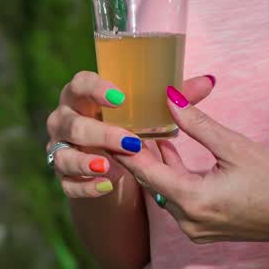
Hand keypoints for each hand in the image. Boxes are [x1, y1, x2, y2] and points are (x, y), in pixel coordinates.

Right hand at [45, 73, 215, 197]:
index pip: (80, 84)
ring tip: (110, 167)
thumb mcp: (147, 109)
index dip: (95, 89)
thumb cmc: (126, 121)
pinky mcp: (64, 175)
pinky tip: (107, 187)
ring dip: (86, 161)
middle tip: (129, 141)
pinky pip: (67, 184)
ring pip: (63, 155)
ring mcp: (60, 148)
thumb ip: (174, 96)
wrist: (101, 154)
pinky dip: (85, 187)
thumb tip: (208, 82)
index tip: (120, 98)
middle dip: (99, 132)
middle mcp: (64, 119)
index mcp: (82, 95)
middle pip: (70, 122)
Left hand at [114, 87, 268, 244]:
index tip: (108, 126)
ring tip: (144, 130)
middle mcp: (189, 221)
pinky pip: (178, 200)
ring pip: (163, 191)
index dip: (124, 148)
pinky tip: (170, 151)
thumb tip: (169, 97)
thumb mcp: (235, 146)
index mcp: (193, 201)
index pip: (144, 171)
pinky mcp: (206, 229)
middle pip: (151, 181)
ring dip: (156, 163)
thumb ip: (197, 123)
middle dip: (137, 152)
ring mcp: (197, 229)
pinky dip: (172, 176)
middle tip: (122, 122)